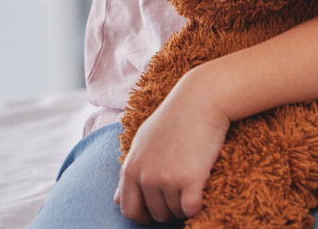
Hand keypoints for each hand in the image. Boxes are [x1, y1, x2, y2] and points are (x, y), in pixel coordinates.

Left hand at [115, 67, 233, 223]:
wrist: (200, 101)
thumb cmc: (172, 120)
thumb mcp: (143, 143)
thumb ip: (130, 172)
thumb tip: (116, 200)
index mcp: (131, 167)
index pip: (129, 210)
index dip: (144, 215)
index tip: (157, 209)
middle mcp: (145, 175)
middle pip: (156, 214)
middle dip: (168, 209)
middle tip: (180, 191)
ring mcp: (166, 178)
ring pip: (175, 212)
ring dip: (184, 204)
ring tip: (191, 180)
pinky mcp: (190, 179)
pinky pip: (191, 209)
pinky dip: (197, 205)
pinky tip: (201, 187)